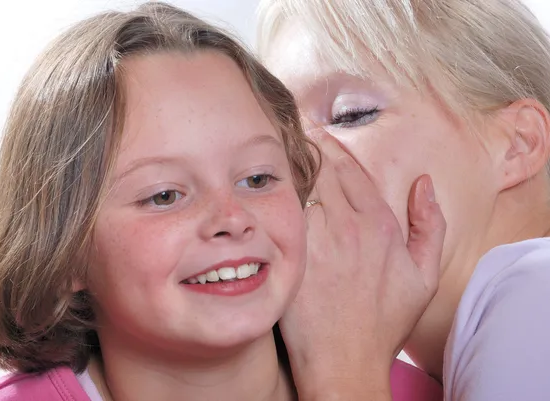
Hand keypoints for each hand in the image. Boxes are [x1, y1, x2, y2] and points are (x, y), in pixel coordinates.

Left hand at [282, 130, 445, 399]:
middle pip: (322, 168)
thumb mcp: (424, 277)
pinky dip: (274, 190)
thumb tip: (424, 183)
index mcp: (379, 224)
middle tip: (289, 125)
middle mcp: (348, 225)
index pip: (350, 168)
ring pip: (299, 183)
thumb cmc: (383, 322)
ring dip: (288, 160)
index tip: (316, 131)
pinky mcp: (291, 254)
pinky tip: (262, 179)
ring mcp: (317, 239)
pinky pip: (280, 210)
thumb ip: (430, 225)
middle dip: (306, 143)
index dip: (330, 145)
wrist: (345, 360)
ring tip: (274, 143)